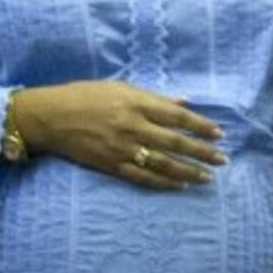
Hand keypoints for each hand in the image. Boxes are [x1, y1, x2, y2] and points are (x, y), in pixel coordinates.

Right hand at [10, 81, 226, 190]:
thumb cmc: (85, 96)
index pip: (177, 116)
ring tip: (208, 177)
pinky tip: (180, 185)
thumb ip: (155, 98)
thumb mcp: (121, 87)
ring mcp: (122, 148)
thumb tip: (185, 102)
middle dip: (202, 152)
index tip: (219, 134)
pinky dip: (163, 182)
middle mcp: (132, 126)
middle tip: (223, 159)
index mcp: (136, 103)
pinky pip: (142, 177)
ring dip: (188, 171)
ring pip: (162, 163)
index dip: (201, 126)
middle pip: (175, 142)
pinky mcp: (110, 165)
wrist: (49, 117)